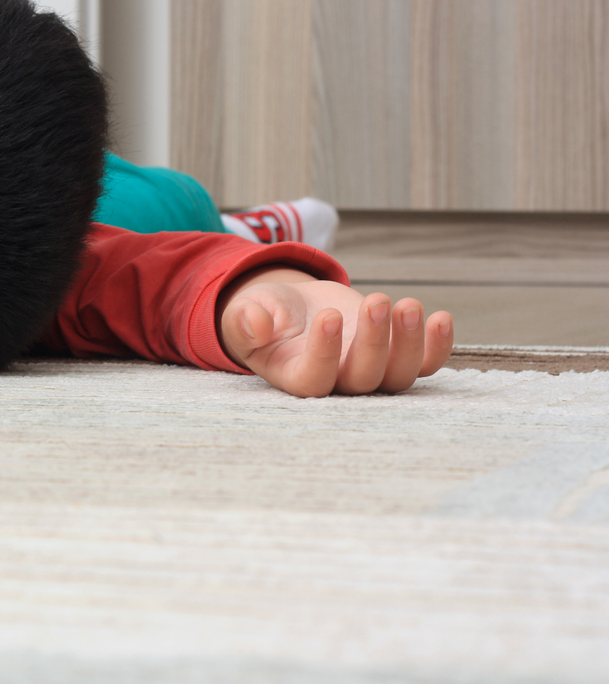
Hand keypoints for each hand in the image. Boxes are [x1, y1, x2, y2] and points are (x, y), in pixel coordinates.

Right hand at [217, 267, 453, 396]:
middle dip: (374, 342)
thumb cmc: (265, 315)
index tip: (327, 317)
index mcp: (295, 377)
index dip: (325, 355)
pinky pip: (425, 364)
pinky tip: (440, 318)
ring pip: (399, 375)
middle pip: (363, 379)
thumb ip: (244, 321)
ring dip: (409, 343)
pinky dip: (437, 347)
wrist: (295, 309)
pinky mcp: (394, 355)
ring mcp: (370, 371)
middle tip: (375, 300)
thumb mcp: (243, 313)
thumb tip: (256, 324)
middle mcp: (337, 383)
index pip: (315, 381)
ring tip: (408, 305)